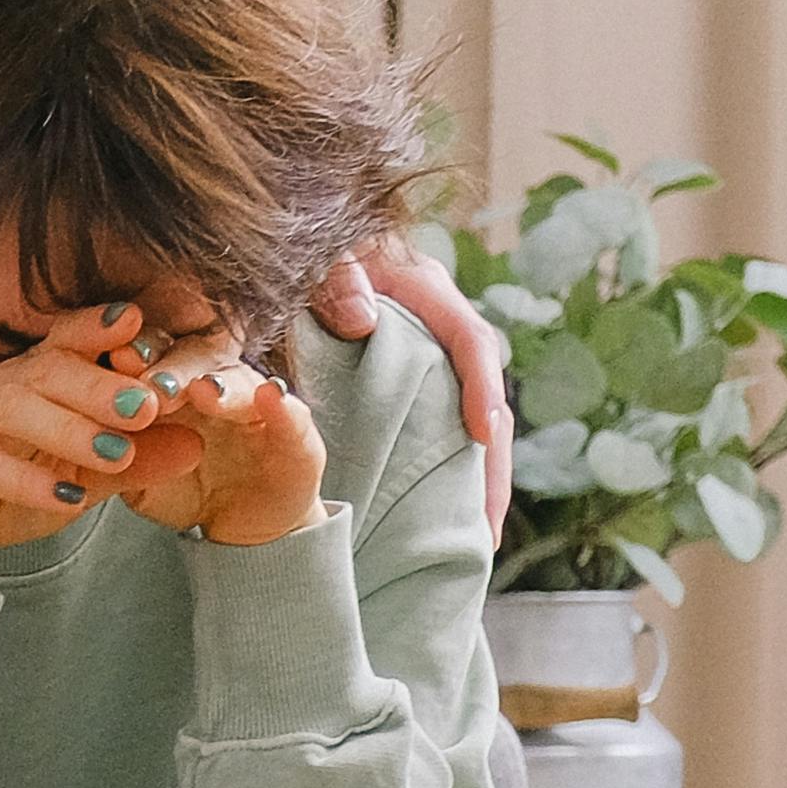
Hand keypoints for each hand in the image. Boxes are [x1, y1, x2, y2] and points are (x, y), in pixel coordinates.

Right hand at [0, 303, 172, 584]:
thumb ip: (131, 461)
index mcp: (28, 380)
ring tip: (117, 453)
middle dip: (100, 384)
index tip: (146, 329)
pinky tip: (67, 498)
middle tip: (149, 406)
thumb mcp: (78, 476)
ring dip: (69, 428)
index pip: (66, 340)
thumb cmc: (2, 489)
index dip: (100, 329)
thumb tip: (197, 445)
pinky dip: (26, 480)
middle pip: (46, 369)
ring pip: (13, 409)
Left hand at [111, 358, 329, 544]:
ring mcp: (258, 404)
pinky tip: (270, 396)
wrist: (239, 524)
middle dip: (171, 366)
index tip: (110, 359)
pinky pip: (293, 416)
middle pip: (194, 359)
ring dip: (221, 384)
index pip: (152, 355)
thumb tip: (73, 431)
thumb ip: (113, 452)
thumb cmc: (182, 488)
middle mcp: (216, 381)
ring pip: (240, 381)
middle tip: (151, 383)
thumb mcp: (137, 475)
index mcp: (172, 384)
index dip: (133, 354)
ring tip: (203, 390)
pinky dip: (283, 407)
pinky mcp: (296, 435)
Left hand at [317, 235, 511, 531]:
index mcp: (423, 290)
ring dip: (474, 485)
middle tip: (488, 529)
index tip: (484, 433)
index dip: (480, 386)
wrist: (295, 244)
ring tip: (474, 543)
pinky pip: (434, 436)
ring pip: (466, 427)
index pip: (468, 338)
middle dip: (491, 468)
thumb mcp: (317, 253)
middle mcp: (437, 328)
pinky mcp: (408, 388)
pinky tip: (437, 522)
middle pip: (483, 400)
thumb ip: (333, 276)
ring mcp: (427, 361)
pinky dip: (441, 479)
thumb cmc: (307, 245)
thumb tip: (363, 320)